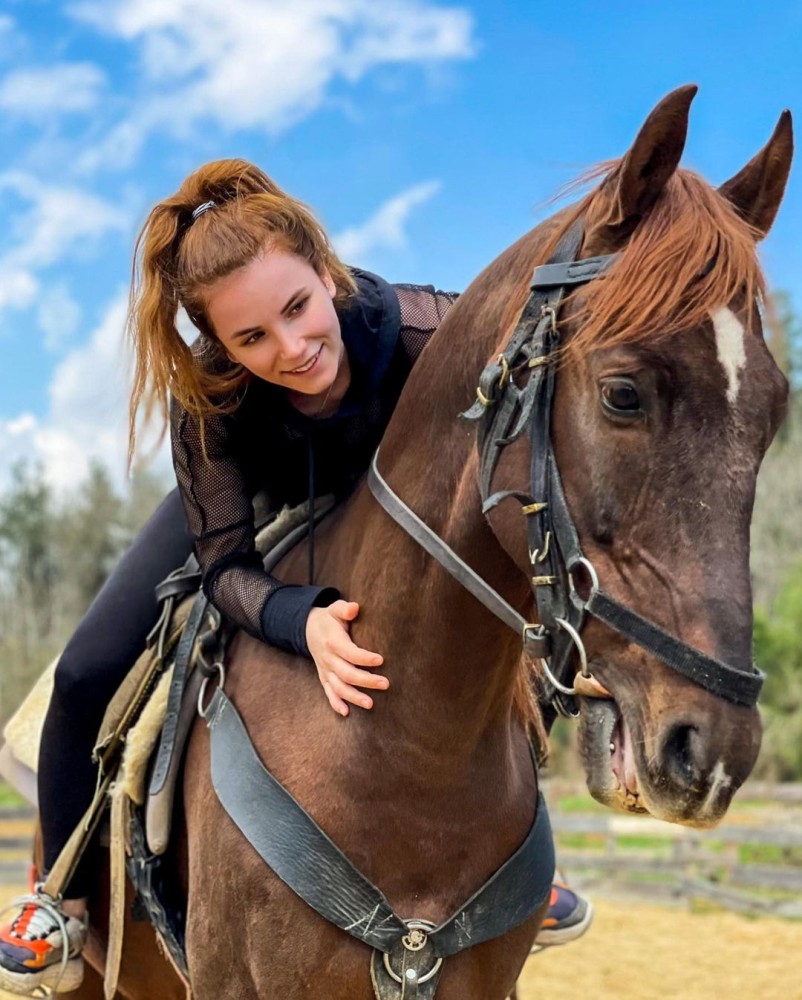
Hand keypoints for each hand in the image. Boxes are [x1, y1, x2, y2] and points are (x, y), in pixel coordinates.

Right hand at [306, 600, 387, 716]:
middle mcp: (328, 659)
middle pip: (347, 673)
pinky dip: (335, 703)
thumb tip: (355, 608)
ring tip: (371, 704)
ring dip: (354, 697)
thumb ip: (344, 609)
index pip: (349, 652)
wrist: (308, 628)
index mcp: (332, 642)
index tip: (381, 660)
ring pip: (338, 687)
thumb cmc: (329, 619)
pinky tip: (346, 713)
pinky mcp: (324, 677)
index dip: (364, 658)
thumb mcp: (335, 609)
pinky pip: (328, 693)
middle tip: (386, 684)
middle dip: (366, 680)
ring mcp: (325, 670)